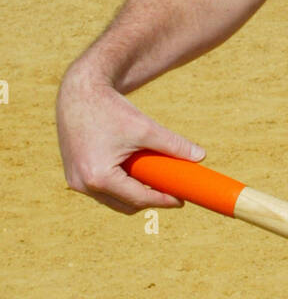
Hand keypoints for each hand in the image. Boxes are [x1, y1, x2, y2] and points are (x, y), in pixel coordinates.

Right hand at [56, 60, 205, 214]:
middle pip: (124, 205)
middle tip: (171, 192)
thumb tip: (201, 156)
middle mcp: (83, 184)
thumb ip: (173, 144)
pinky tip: (137, 176)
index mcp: (99, 177)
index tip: (181, 199)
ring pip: (112, 199)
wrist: (79, 93)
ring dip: (132, 194)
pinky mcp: (74, 174)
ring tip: (156, 183)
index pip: (137, 199)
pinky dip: (119, 186)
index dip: (162, 201)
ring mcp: (75, 181)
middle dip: (148, 200)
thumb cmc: (111, 109)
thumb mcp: (145, 128)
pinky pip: (101, 189)